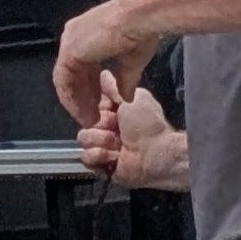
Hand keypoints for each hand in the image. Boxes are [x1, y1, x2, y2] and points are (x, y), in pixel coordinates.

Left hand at [52, 2, 155, 126]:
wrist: (140, 18)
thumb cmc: (140, 33)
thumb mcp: (132, 62)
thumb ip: (125, 80)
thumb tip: (127, 98)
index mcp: (89, 36)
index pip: (83, 67)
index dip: (90, 88)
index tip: (99, 105)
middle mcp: (75, 37)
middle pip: (72, 74)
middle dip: (83, 98)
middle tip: (92, 117)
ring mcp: (70, 42)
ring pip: (66, 79)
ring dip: (77, 102)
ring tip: (89, 120)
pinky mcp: (69, 50)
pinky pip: (63, 80)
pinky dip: (72, 98)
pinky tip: (83, 112)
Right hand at [78, 71, 186, 189]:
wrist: (158, 153)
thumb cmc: (148, 124)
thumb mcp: (135, 97)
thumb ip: (116, 87)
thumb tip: (103, 73)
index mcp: (115, 113)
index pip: (91, 106)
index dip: (98, 108)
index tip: (111, 109)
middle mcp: (107, 129)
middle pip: (84, 122)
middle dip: (100, 125)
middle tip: (117, 128)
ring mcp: (103, 148)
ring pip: (83, 140)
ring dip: (101, 141)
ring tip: (118, 145)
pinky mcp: (102, 166)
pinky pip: (85, 158)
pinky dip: (99, 156)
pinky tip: (114, 156)